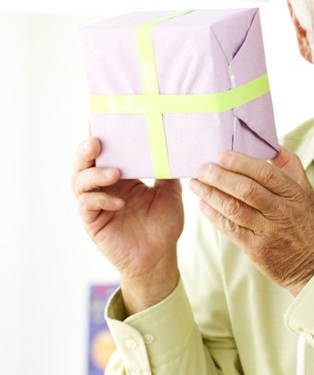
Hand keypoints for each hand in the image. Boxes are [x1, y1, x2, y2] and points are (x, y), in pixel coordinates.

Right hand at [71, 137, 183, 313]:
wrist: (161, 257)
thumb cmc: (163, 225)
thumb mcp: (170, 193)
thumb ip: (167, 171)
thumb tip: (173, 146)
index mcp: (121, 175)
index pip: (106, 150)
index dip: (100, 134)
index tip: (99, 117)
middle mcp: (104, 185)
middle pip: (84, 161)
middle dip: (86, 149)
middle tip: (96, 140)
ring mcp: (95, 203)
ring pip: (79, 181)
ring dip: (95, 173)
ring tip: (115, 172)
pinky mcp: (92, 221)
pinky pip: (87, 205)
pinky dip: (101, 199)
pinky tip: (119, 202)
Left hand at [189, 148, 313, 294]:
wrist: (312, 265)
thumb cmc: (306, 224)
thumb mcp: (306, 192)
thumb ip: (290, 166)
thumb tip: (272, 145)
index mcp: (293, 194)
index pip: (266, 173)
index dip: (241, 163)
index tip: (221, 155)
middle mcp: (282, 211)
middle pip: (247, 190)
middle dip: (220, 177)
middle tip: (201, 168)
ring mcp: (269, 231)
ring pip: (234, 208)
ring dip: (211, 194)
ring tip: (196, 184)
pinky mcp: (256, 248)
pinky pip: (230, 228)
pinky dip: (214, 215)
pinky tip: (203, 205)